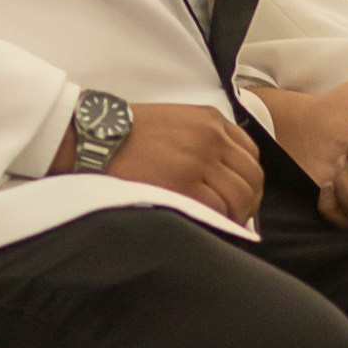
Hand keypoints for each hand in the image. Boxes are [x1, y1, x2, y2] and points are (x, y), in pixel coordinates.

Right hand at [65, 102, 262, 225]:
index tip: (240, 194)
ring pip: (240, 196)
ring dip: (237, 215)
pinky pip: (218, 210)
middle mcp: (211, 137)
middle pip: (251, 177)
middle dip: (249, 201)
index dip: (249, 179)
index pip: (250, 153)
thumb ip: (203, 139)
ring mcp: (200, 160)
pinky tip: (210, 227)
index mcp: (210, 119)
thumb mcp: (175, 121)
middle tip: (237, 218)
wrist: (96, 136)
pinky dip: (219, 222)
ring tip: (223, 226)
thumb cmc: (128, 133)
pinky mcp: (184, 183)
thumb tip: (222, 175)